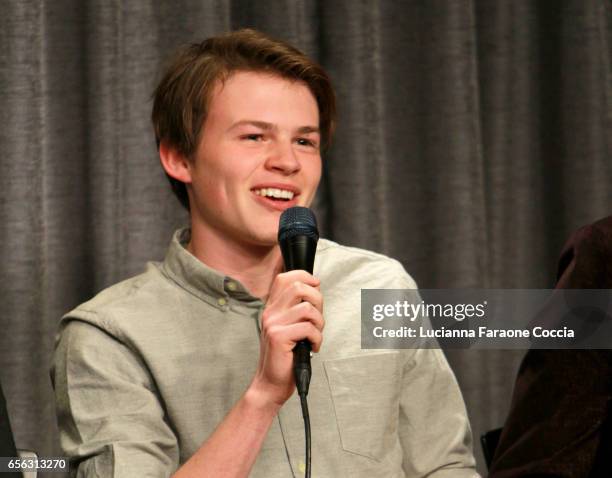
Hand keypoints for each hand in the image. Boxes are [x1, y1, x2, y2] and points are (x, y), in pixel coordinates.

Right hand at [249, 270, 323, 407]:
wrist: (271, 383)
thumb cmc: (285, 357)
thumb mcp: (289, 328)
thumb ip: (297, 310)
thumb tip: (315, 290)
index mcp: (271, 308)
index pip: (284, 278)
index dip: (304, 276)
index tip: (316, 286)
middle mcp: (270, 313)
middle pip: (298, 287)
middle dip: (317, 300)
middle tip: (318, 319)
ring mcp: (273, 324)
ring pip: (307, 308)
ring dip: (319, 323)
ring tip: (315, 335)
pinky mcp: (279, 337)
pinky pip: (309, 328)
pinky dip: (317, 338)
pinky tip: (313, 347)